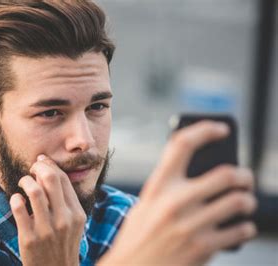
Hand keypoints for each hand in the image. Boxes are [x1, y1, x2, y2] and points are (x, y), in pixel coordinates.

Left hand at [10, 154, 85, 265]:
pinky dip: (15, 198)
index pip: (63, 179)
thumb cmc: (62, 245)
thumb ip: (65, 201)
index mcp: (77, 214)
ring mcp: (47, 229)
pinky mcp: (29, 238)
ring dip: (25, 181)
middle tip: (31, 170)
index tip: (40, 163)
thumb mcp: (72, 224)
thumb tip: (49, 170)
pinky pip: (19, 208)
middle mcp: (64, 220)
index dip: (49, 165)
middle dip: (38, 168)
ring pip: (34, 190)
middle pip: (50, 179)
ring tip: (23, 183)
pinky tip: (16, 200)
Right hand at [98, 121, 256, 265]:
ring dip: (248, 201)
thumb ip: (169, 188)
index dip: (206, 129)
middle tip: (244, 178)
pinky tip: (241, 227)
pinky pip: (241, 230)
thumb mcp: (145, 205)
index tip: (222, 129)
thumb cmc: (138, 236)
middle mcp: (174, 202)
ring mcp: (190, 226)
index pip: (182, 144)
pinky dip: (246, 227)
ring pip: (240, 202)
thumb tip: (205, 171)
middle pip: (226, 174)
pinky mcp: (202, 248)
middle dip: (243, 175)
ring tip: (245, 203)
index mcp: (157, 187)